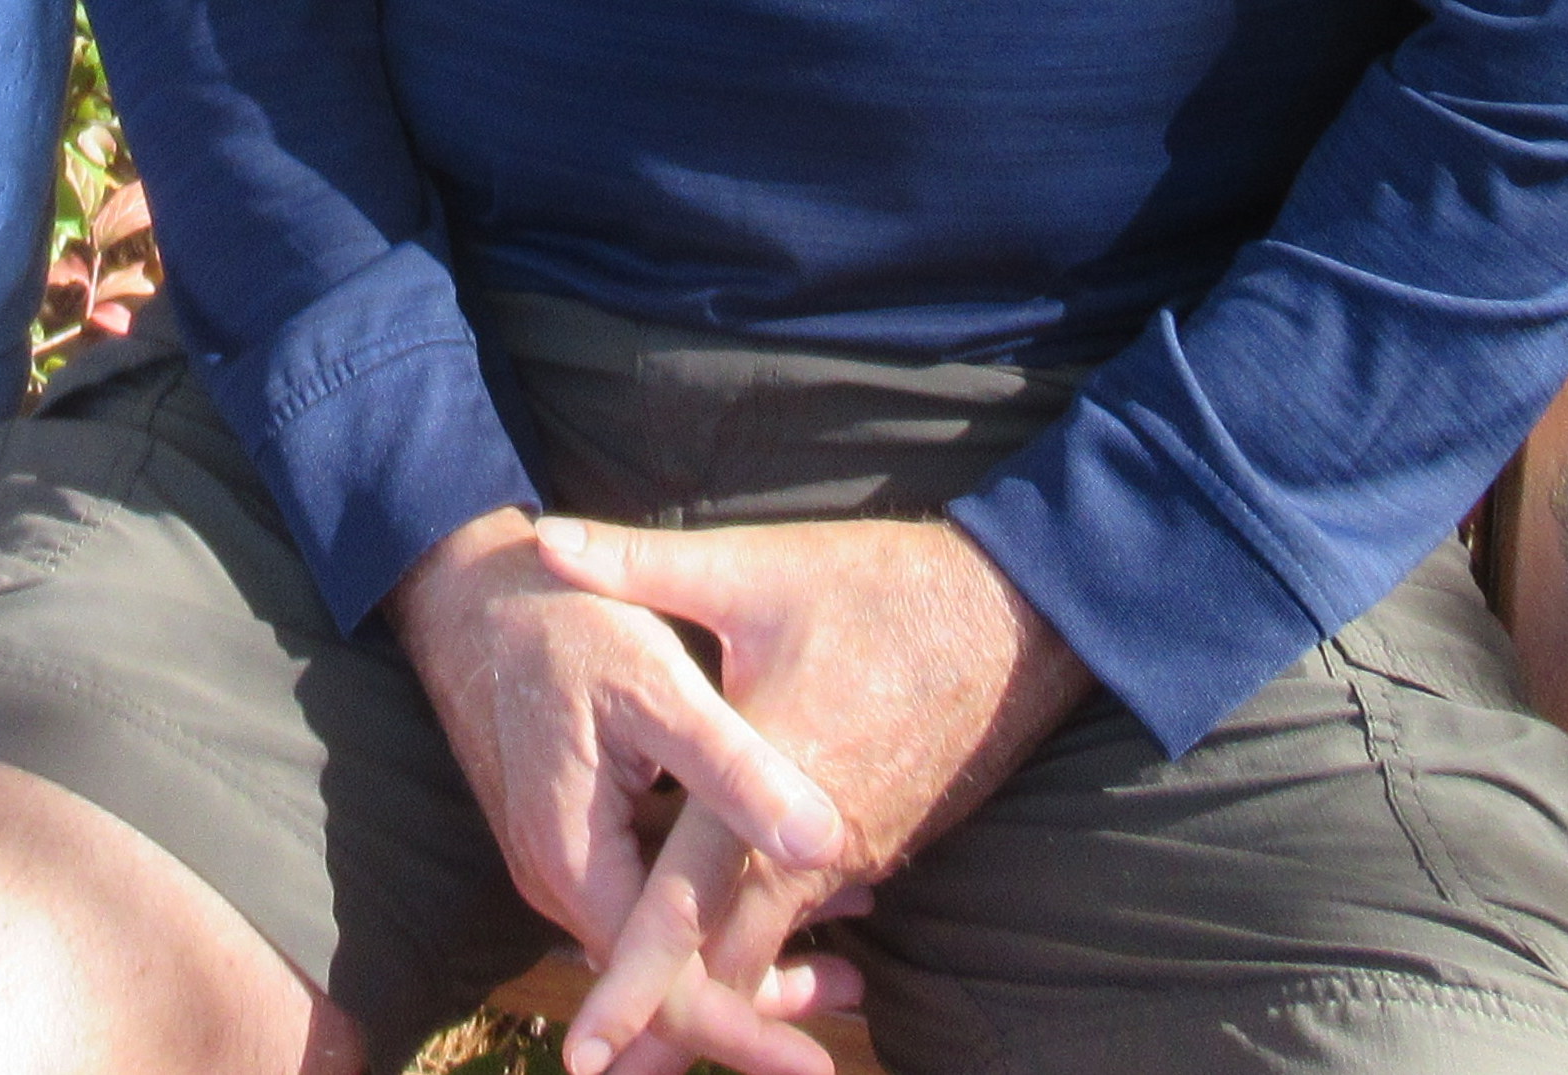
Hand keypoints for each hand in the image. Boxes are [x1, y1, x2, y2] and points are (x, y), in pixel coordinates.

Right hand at [385, 507, 848, 1009]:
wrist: (476, 590)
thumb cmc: (565, 624)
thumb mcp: (659, 686)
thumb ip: (737, 769)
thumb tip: (826, 843)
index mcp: (575, 860)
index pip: (665, 988)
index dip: (744, 1031)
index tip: (817, 1068)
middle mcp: (560, 880)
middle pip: (664, 981)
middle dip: (758, 999)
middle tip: (854, 993)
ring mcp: (563, 860)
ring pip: (659, 940)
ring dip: (743, 948)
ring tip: (842, 951)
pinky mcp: (577, 834)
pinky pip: (646, 896)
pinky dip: (712, 902)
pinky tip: (784, 877)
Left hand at [535, 515, 1093, 1074]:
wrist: (1022, 616)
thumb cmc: (884, 586)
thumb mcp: (755, 568)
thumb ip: (642, 564)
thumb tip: (545, 545)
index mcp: (775, 781)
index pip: (685, 911)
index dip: (630, 988)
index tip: (581, 1049)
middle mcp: (817, 842)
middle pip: (728, 963)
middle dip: (664, 1024)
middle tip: (601, 1071)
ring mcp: (856, 852)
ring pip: (769, 949)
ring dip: (711, 992)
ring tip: (648, 1041)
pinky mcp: (878, 846)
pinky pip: (805, 918)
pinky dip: (760, 952)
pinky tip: (719, 960)